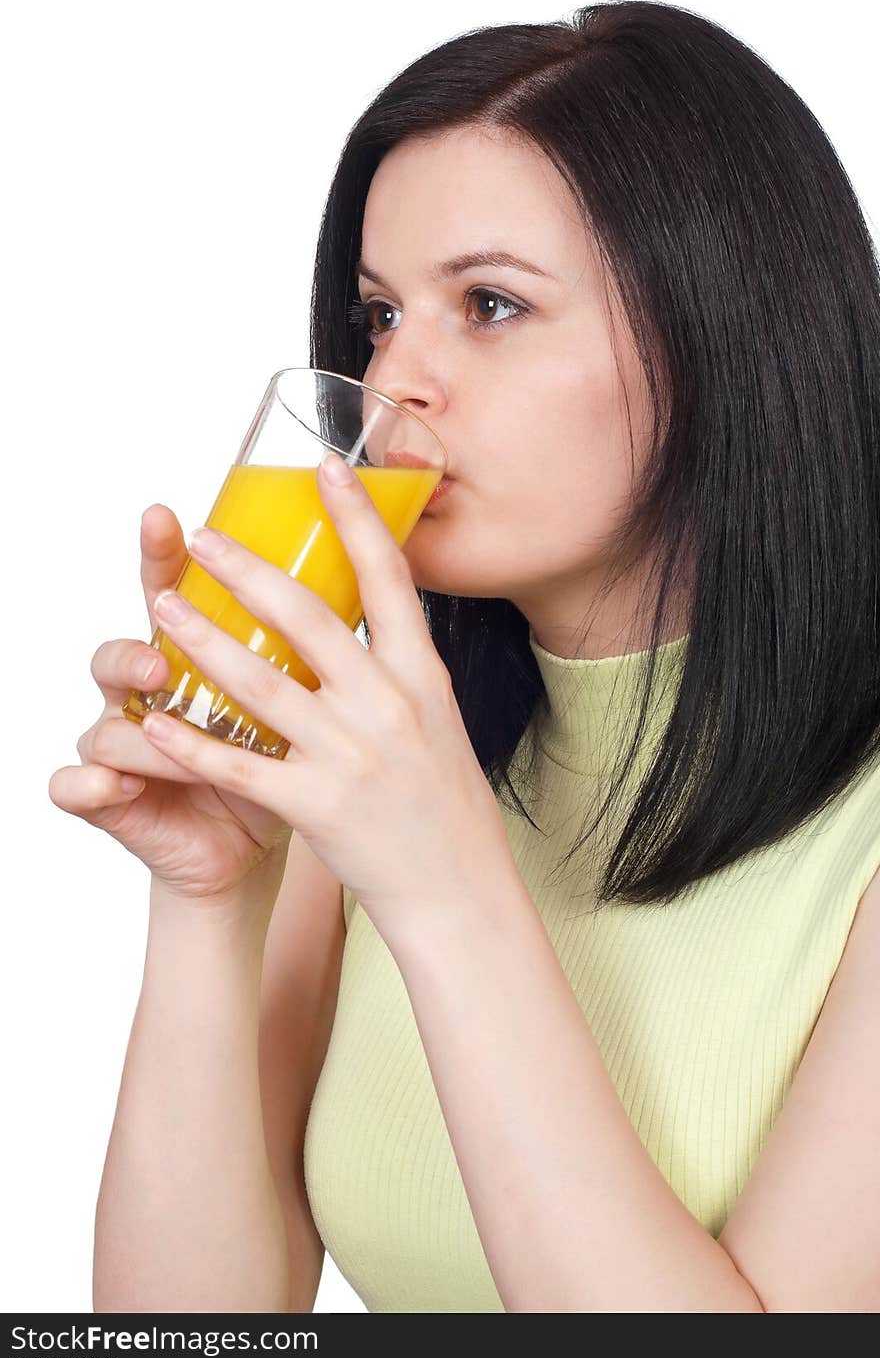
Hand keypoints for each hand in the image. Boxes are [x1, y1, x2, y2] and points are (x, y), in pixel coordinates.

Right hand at [48, 504, 292, 910]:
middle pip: (128, 646)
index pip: (174, 593)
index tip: (168, 516)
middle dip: (143, 638)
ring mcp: (123, 743)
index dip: (164, 555)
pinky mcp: (109, 797)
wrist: (247, 851)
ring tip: (157, 714)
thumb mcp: (303, 704)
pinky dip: (93, 784)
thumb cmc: (285, 769)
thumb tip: (363, 578)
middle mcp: (150, 691)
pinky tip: (112, 784)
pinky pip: (83, 785)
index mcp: (196, 656)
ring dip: (139, 722)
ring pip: (109, 718)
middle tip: (166, 632)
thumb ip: (309, 650)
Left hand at [139, 453, 511, 949]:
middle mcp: (390, 705)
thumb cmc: (444, 804)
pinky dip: (196, 743)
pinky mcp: (319, 806)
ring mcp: (353, 755)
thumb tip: (366, 621)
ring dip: (205, 640)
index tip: (325, 467)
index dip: (356, 518)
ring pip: (265, 684)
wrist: (460, 890)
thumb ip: (399, 671)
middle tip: (203, 535)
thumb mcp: (438, 721)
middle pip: (310, 618)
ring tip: (162, 607)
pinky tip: (158, 719)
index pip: (388, 580)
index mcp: (423, 677)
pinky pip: (244, 767)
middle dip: (248, 570)